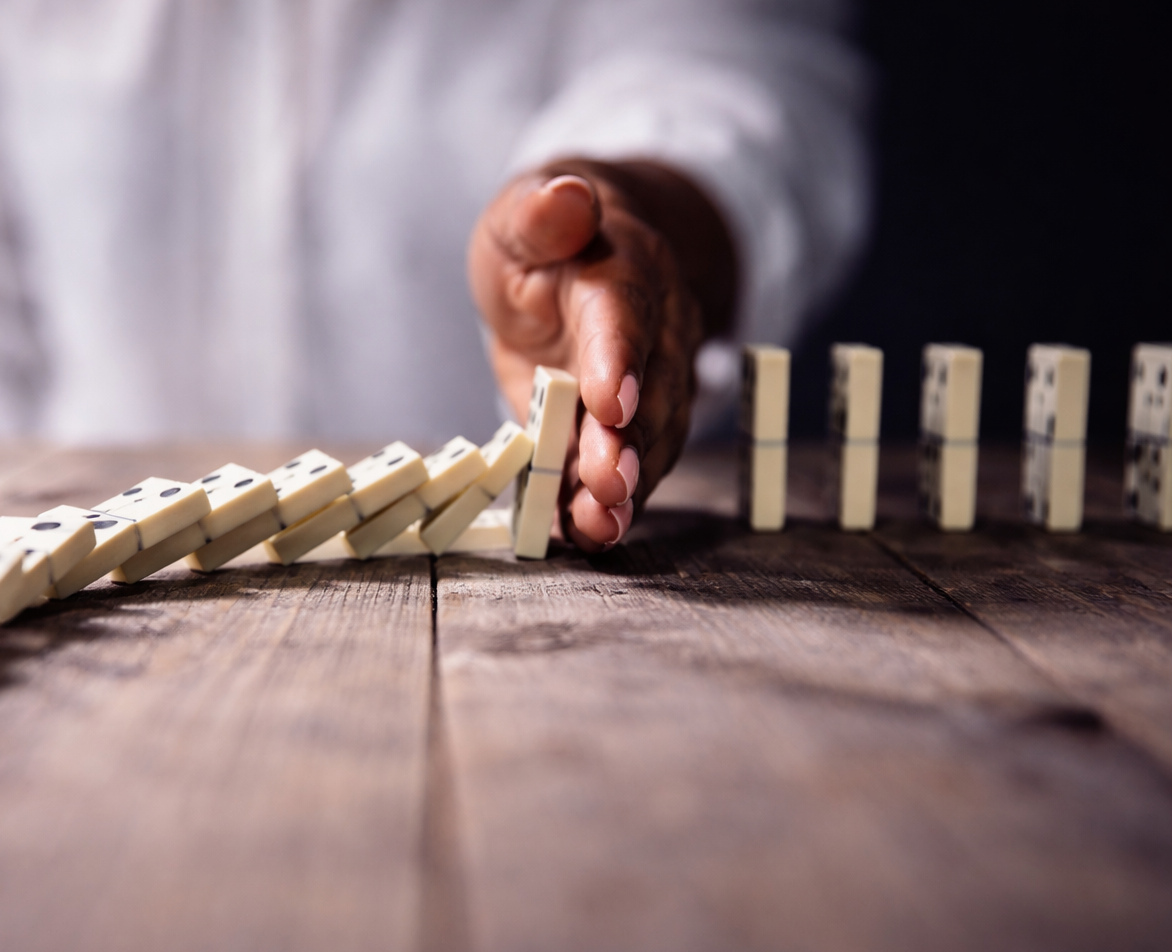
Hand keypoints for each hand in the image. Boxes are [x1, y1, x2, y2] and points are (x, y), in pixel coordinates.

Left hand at [468, 159, 737, 551]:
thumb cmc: (539, 240)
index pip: (623, 314)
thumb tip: (564, 196)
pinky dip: (609, 504)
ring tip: (602, 525)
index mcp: (623, 271)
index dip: (618, 359)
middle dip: (629, 442)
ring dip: (627, 486)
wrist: (574, 265)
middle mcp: (651, 333)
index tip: (611, 403)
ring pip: (648, 439)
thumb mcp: (520, 218)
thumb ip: (538, 215)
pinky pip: (627, 466)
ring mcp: (647, 385)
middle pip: (647, 390)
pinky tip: (590, 535)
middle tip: (609, 483)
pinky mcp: (626, 428)